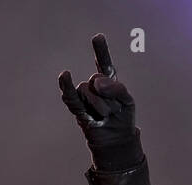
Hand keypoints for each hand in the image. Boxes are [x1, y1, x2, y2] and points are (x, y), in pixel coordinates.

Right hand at [58, 33, 135, 149]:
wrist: (116, 141)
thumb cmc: (123, 118)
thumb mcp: (127, 101)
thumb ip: (116, 87)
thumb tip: (95, 82)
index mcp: (108, 82)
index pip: (104, 64)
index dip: (101, 51)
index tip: (98, 37)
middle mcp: (95, 86)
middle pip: (97, 80)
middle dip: (110, 98)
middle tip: (114, 111)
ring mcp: (85, 96)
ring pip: (87, 90)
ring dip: (101, 106)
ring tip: (105, 116)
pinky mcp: (78, 108)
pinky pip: (71, 96)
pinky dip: (67, 86)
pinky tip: (65, 74)